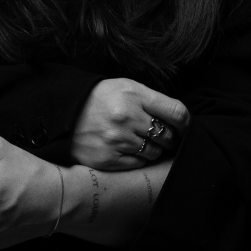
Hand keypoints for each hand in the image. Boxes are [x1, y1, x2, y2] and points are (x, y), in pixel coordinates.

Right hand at [70, 78, 189, 169]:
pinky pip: (139, 163)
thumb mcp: (127, 87)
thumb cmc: (102, 97)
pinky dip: (138, 157)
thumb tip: (180, 120)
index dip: (185, 123)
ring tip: (139, 139)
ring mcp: (118, 140)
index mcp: (134, 95)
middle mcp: (127, 117)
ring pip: (155, 152)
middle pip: (167, 136)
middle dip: (168, 136)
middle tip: (158, 133)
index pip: (176, 113)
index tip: (182, 127)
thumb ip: (152, 100)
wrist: (66, 112)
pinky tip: (127, 147)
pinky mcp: (109, 159)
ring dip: (153, 148)